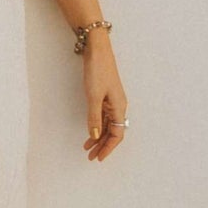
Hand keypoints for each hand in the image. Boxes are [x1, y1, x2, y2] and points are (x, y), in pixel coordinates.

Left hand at [83, 39, 127, 161]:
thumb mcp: (94, 96)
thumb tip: (95, 135)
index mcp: (119, 107)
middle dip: (103, 145)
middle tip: (91, 156)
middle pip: (113, 132)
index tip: (99, 158)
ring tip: (87, 147)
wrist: (97, 49)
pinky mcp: (105, 95)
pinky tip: (90, 131)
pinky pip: (103, 116)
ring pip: (107, 125)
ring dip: (99, 136)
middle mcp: (118, 105)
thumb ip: (94, 117)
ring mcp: (112, 100)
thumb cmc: (98, 70)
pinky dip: (97, 125)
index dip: (108, 148)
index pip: (117, 134)